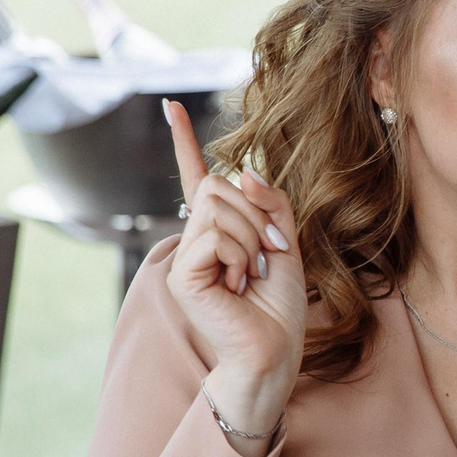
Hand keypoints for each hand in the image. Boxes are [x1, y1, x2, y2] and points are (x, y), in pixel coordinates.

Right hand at [162, 100, 306, 456]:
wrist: (274, 349)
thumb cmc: (280, 303)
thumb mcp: (286, 241)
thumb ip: (271, 202)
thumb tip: (243, 172)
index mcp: (218, 229)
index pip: (197, 177)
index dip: (183, 141)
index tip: (169, 107)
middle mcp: (194, 238)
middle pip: (220, 185)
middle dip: (255, 213)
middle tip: (266, 254)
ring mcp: (184, 256)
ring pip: (219, 206)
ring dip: (251, 236)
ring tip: (252, 274)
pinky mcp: (181, 276)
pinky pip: (215, 236)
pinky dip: (240, 254)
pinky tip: (239, 283)